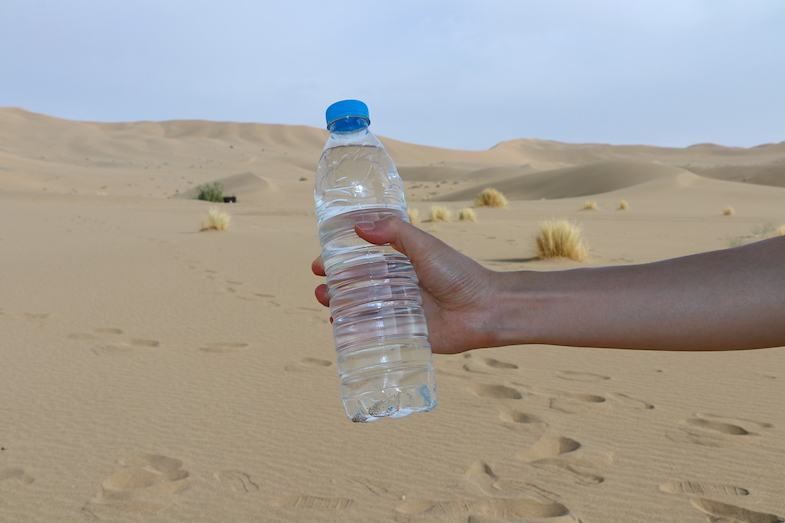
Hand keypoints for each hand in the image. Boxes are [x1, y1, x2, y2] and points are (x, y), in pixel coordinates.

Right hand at [311, 215, 498, 353]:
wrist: (485, 308)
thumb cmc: (458, 274)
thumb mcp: (424, 245)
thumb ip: (394, 232)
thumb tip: (359, 227)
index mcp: (401, 266)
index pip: (363, 263)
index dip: (340, 263)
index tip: (320, 263)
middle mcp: (398, 290)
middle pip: (358, 289)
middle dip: (335, 288)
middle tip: (321, 287)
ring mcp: (400, 314)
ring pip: (362, 312)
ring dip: (340, 309)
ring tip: (326, 303)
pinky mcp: (405, 337)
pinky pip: (376, 336)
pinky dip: (355, 334)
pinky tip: (340, 329)